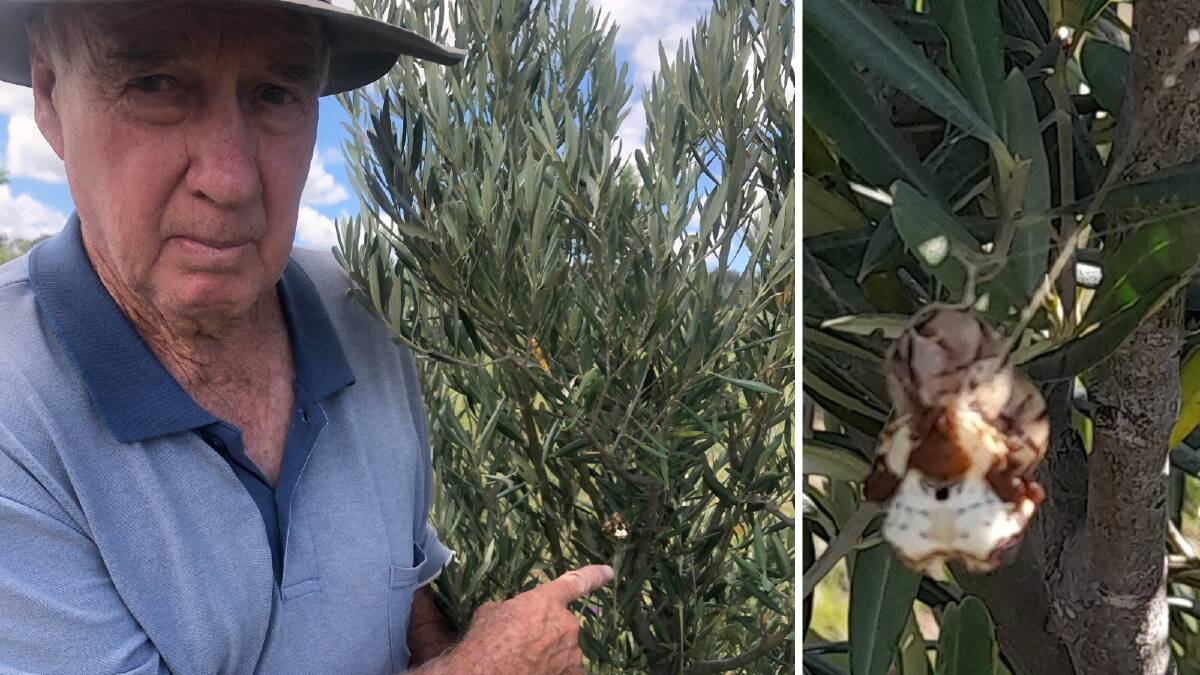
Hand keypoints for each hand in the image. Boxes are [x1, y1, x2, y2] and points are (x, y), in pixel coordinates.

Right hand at [421, 564, 612, 674]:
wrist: (485, 674)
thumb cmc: (485, 643)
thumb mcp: (491, 614)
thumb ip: (512, 609)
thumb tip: (512, 615)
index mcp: (547, 601)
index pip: (576, 582)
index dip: (594, 575)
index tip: (608, 572)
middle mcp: (566, 624)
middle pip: (560, 626)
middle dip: (545, 633)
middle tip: (520, 645)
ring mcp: (571, 653)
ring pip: (563, 651)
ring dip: (548, 655)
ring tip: (521, 661)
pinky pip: (564, 670)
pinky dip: (551, 671)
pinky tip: (530, 671)